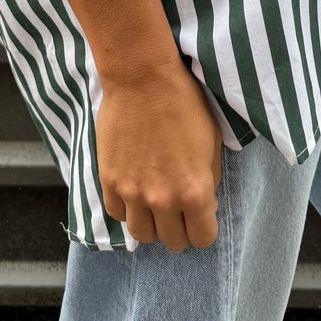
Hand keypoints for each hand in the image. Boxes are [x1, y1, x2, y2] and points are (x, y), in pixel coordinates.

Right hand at [95, 61, 223, 251]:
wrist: (142, 78)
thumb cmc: (183, 102)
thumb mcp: (212, 141)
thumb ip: (208, 179)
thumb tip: (203, 202)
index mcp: (195, 191)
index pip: (203, 239)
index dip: (204, 228)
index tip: (201, 215)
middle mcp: (163, 200)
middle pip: (173, 242)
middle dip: (180, 229)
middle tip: (179, 211)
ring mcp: (132, 192)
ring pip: (142, 235)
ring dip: (151, 224)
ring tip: (154, 206)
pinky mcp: (109, 180)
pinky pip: (116, 214)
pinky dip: (126, 208)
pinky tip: (133, 191)